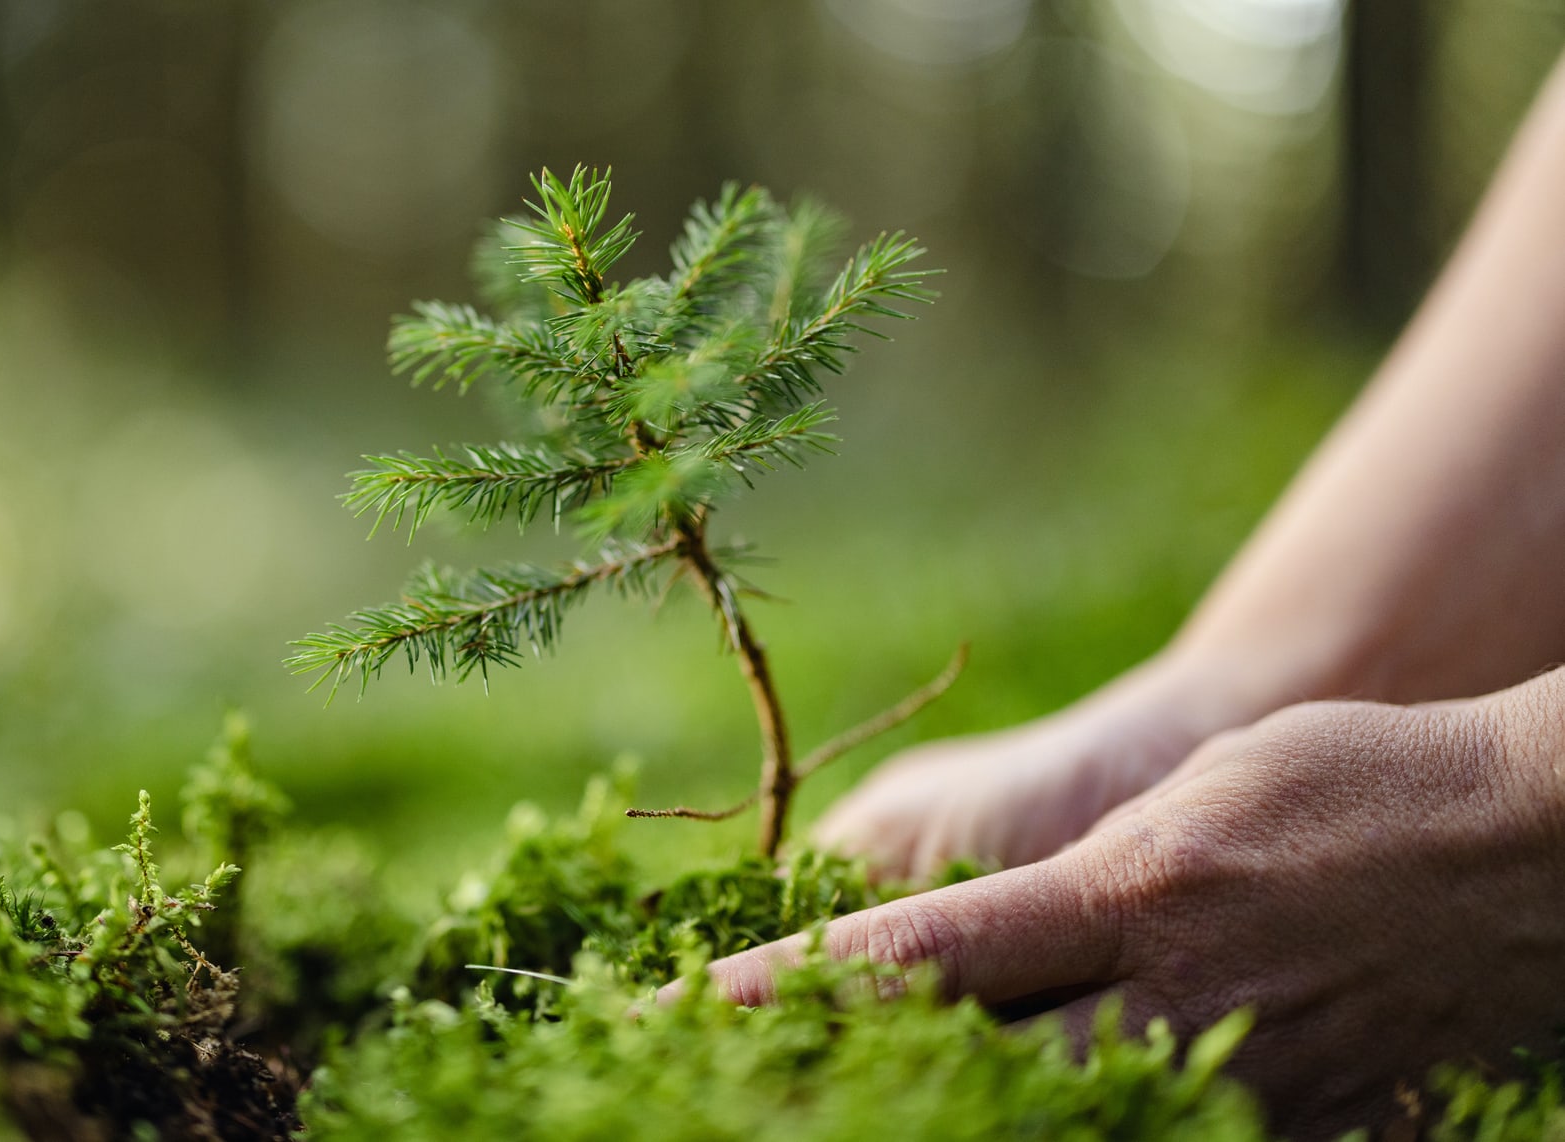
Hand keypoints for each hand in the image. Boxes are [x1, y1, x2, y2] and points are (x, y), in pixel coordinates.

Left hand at [696, 668, 1564, 1137]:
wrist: (1541, 845)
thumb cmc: (1354, 784)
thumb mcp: (1194, 803)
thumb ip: (1079, 887)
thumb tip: (974, 953)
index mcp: (1128, 897)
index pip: (925, 957)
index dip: (799, 991)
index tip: (702, 1008)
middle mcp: (1171, 1005)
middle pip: (974, 1078)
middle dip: (861, 1090)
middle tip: (754, 1093)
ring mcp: (1248, 1090)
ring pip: (1067, 1136)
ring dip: (970, 1121)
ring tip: (875, 1108)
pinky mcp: (1317, 1140)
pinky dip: (1110, 1137)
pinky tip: (1060, 1122)